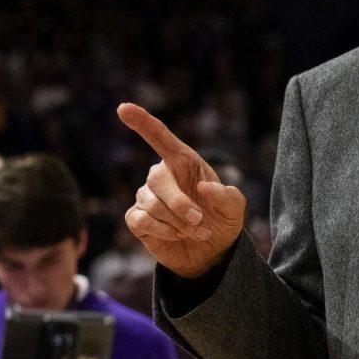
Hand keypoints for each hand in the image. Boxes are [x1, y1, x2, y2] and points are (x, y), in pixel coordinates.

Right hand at [116, 103, 245, 277]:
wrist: (211, 251)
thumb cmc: (221, 220)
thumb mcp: (234, 208)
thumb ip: (226, 196)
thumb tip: (204, 187)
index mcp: (184, 162)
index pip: (160, 137)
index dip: (142, 122)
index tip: (123, 107)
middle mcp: (161, 176)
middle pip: (157, 180)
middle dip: (179, 203)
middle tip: (199, 221)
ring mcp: (146, 197)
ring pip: (151, 204)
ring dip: (177, 222)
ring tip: (196, 231)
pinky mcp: (137, 218)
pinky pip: (142, 220)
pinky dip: (164, 231)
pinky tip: (177, 235)